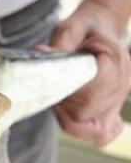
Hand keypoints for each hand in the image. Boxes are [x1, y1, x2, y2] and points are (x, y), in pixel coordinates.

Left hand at [48, 0, 130, 145]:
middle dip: (64, 105)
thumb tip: (40, 54)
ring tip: (59, 101)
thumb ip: (59, 42)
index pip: (92, 92)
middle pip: (88, 114)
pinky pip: (103, 135)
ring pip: (94, 130)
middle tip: (50, 89)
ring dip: (70, 119)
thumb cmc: (84, 28)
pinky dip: (86, 132)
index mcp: (115, 63)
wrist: (101, 28)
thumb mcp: (70, 27)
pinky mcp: (113, 111)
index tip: (51, 81)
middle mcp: (123, 85)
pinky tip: (70, 116)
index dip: (67, 92)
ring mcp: (119, 101)